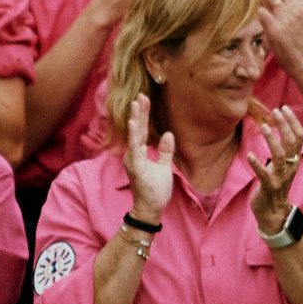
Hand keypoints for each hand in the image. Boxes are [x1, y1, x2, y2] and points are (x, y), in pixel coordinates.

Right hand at [123, 93, 175, 224]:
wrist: (151, 209)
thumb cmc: (155, 190)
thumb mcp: (164, 167)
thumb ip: (165, 151)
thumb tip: (168, 134)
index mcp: (140, 153)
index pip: (142, 130)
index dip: (144, 115)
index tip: (145, 99)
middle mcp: (133, 154)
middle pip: (138, 129)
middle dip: (139, 112)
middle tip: (141, 95)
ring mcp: (133, 160)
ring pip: (135, 135)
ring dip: (136, 119)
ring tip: (136, 103)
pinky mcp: (135, 167)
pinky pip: (134, 148)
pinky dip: (134, 135)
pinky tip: (135, 124)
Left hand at [243, 103, 302, 232]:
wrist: (274, 211)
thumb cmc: (276, 185)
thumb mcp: (283, 166)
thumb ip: (283, 150)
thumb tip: (278, 129)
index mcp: (294, 160)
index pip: (299, 136)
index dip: (293, 121)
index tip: (283, 108)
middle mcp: (290, 166)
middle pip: (291, 142)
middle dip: (284, 125)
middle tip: (274, 111)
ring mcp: (280, 177)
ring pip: (280, 155)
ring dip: (272, 139)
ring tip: (264, 127)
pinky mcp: (269, 186)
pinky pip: (264, 174)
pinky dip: (257, 164)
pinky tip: (249, 155)